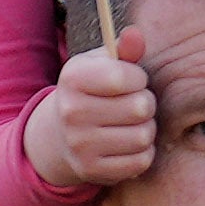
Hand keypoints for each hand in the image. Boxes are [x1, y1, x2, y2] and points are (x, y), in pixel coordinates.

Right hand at [22, 33, 158, 205]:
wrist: (58, 137)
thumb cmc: (90, 92)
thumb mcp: (101, 66)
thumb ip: (123, 51)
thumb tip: (136, 34)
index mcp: (73, 78)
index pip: (125, 77)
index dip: (138, 78)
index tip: (132, 81)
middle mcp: (71, 112)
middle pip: (140, 107)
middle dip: (146, 103)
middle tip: (135, 104)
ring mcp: (80, 145)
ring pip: (143, 136)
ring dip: (146, 129)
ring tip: (133, 123)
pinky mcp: (91, 171)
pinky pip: (140, 161)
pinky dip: (142, 153)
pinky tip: (128, 144)